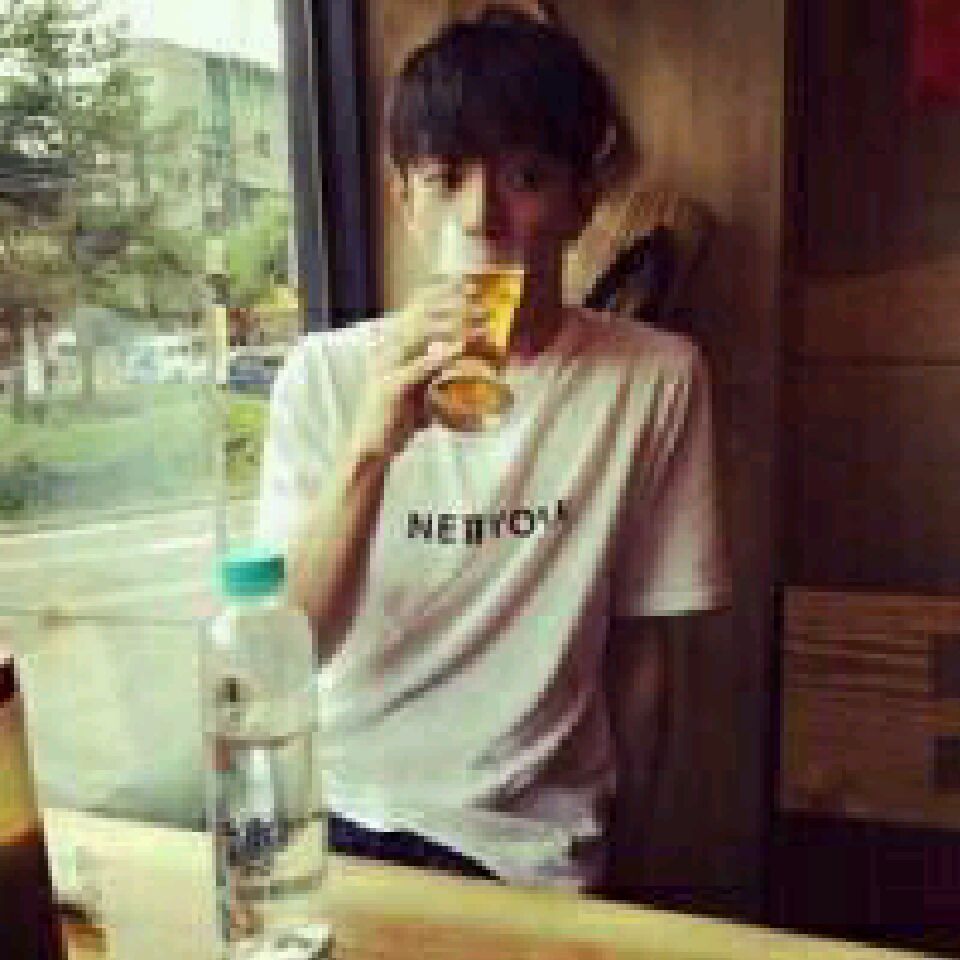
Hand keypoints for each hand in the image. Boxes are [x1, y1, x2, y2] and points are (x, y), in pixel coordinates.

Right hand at [351, 280, 483, 457]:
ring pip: (421, 334)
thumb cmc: (398, 419)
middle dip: (454, 304)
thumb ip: (442, 373)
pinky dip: (441, 356)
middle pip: (421, 313)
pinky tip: (461, 349)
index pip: (416, 307)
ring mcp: (387, 366)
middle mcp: (388, 349)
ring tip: (482, 326)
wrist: (370, 447)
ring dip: (455, 326)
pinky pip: (420, 366)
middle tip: (485, 305)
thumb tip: (472, 364)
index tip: (470, 283)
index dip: (442, 291)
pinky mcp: (392, 387)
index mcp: (393, 344)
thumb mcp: (423, 389)